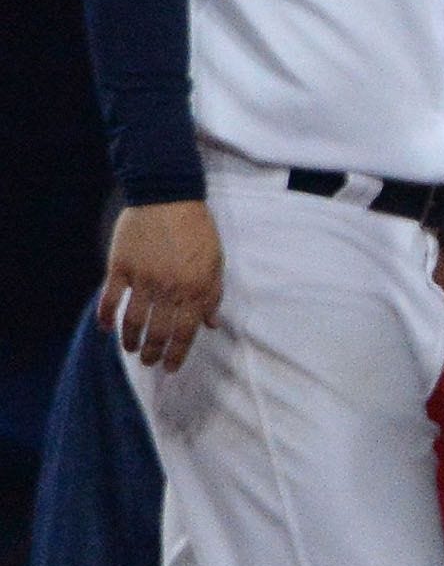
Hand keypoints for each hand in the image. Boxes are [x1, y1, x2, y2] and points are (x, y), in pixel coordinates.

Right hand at [103, 200, 222, 369]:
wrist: (169, 197)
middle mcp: (169, 289)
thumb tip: (212, 324)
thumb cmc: (197, 230)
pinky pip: (109, 299)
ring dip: (130, 340)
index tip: (170, 367)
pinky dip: (105, 317)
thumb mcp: (215, 262)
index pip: (186, 332)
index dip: (177, 354)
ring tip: (131, 350)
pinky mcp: (120, 267)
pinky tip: (105, 329)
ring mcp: (143, 279)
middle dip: (152, 352)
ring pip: (132, 321)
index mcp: (196, 289)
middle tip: (148, 362)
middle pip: (157, 331)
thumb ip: (213, 295)